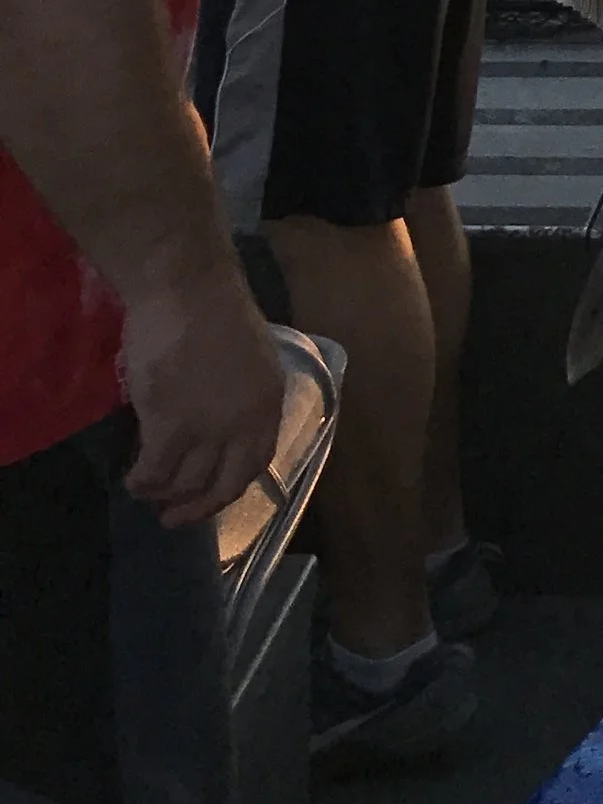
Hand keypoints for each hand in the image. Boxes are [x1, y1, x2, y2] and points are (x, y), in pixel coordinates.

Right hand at [119, 258, 287, 527]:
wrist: (186, 285)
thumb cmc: (213, 309)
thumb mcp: (247, 357)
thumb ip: (239, 395)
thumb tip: (217, 429)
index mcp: (269, 400)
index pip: (258, 461)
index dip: (232, 487)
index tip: (210, 499)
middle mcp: (246, 420)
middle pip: (224, 483)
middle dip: (197, 507)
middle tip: (173, 518)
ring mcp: (210, 427)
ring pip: (185, 483)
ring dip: (163, 495)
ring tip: (146, 492)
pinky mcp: (170, 425)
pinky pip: (154, 472)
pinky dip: (141, 482)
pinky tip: (131, 479)